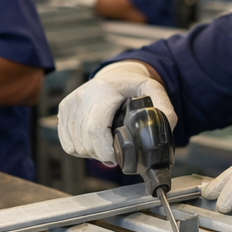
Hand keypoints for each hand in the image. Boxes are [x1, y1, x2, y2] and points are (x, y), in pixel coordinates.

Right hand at [56, 60, 174, 162]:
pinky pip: (66, 142)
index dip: (104, 150)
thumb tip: (168, 126)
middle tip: (114, 154)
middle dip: (101, 155)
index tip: (116, 157)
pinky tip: (92, 143)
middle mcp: (83, 96)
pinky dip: (79, 149)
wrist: (115, 74)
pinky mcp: (63, 110)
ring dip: (90, 153)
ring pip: (74, 144)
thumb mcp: (153, 91)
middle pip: (85, 141)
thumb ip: (164, 108)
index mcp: (105, 92)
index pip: (95, 128)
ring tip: (105, 146)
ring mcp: (70, 103)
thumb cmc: (133, 85)